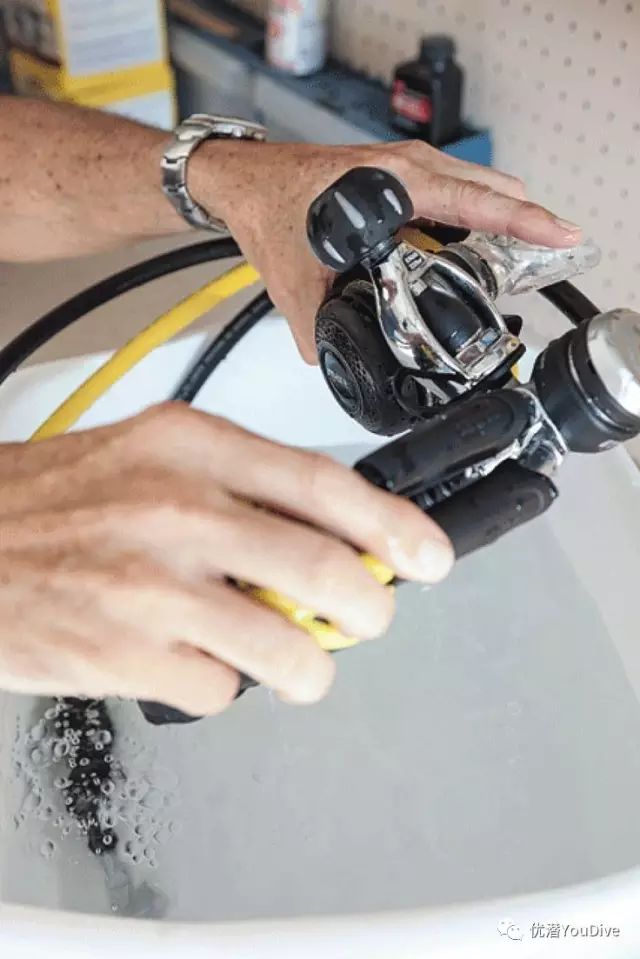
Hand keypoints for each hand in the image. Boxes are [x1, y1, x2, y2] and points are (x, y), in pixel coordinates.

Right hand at [0, 404, 452, 714]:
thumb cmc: (60, 497)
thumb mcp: (153, 456)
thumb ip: (243, 487)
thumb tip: (332, 534)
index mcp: (191, 447)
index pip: (323, 483)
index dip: (392, 525)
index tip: (428, 555)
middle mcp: (176, 511)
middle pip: (324, 571)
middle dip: (369, 609)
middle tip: (367, 618)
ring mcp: (151, 587)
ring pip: (287, 649)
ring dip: (310, 668)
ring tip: (294, 661)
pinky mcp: (124, 654)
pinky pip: (219, 689)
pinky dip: (225, 685)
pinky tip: (196, 660)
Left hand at [197, 139, 581, 361]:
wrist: (244, 180)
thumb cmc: (268, 207)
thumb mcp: (294, 281)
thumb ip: (314, 331)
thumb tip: (330, 365)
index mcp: (392, 185)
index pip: (476, 202)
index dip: (525, 223)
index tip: (561, 238)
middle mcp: (406, 168)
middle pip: (491, 192)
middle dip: (521, 228)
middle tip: (538, 265)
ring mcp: (405, 167)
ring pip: (475, 189)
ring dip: (498, 221)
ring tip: (510, 262)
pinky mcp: (398, 176)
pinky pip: (452, 193)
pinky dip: (469, 217)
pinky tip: (465, 247)